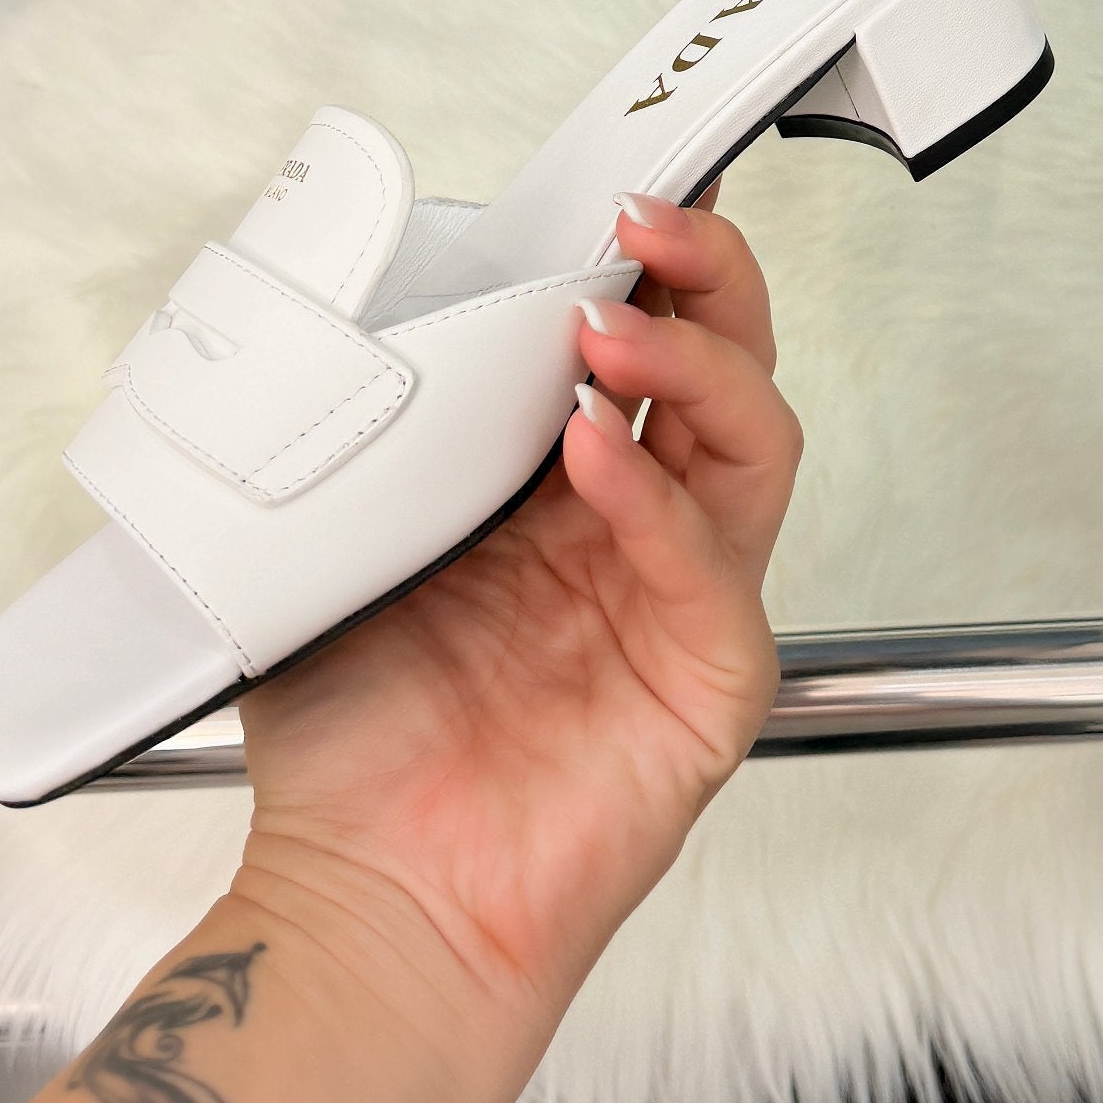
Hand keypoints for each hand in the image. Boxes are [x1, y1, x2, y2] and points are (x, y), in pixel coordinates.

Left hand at [232, 193, 799, 1050]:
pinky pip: (709, 566)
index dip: (652, 265)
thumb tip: (376, 321)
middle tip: (649, 221)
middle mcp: (639, 534)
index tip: (613, 195)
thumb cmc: (361, 754)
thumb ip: (390, 441)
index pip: (649, 345)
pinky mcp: (710, 681)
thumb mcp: (350, 548)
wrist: (373, 906)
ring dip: (692, 364)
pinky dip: (655, 502)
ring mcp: (685, 601)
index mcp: (565, 491)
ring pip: (752, 440)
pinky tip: (591, 459)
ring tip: (608, 324)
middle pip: (731, 368)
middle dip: (706, 277)